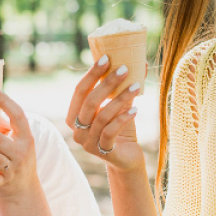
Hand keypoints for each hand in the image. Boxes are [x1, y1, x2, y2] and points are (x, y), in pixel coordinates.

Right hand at [66, 55, 144, 171]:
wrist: (126, 158)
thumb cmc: (120, 129)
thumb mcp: (119, 107)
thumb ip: (122, 89)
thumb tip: (141, 63)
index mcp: (74, 116)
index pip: (79, 91)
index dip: (91, 74)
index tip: (107, 57)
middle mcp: (76, 130)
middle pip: (89, 102)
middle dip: (107, 83)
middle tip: (125, 69)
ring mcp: (87, 143)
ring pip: (101, 116)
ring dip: (120, 99)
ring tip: (136, 87)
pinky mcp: (102, 152)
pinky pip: (110, 132)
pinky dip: (123, 118)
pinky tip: (136, 109)